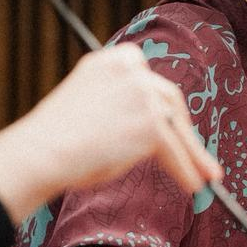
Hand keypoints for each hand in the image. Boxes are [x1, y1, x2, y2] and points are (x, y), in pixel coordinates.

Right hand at [0, 43, 222, 222]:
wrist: (41, 152)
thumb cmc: (54, 143)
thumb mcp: (88, 107)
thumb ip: (117, 108)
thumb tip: (148, 136)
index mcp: (110, 61)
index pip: (148, 81)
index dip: (163, 106)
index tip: (174, 125)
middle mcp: (131, 69)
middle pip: (170, 101)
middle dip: (185, 132)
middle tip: (201, 158)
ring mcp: (143, 93)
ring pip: (175, 127)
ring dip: (191, 154)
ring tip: (205, 177)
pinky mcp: (151, 122)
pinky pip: (173, 151)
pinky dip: (185, 169)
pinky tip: (193, 185)